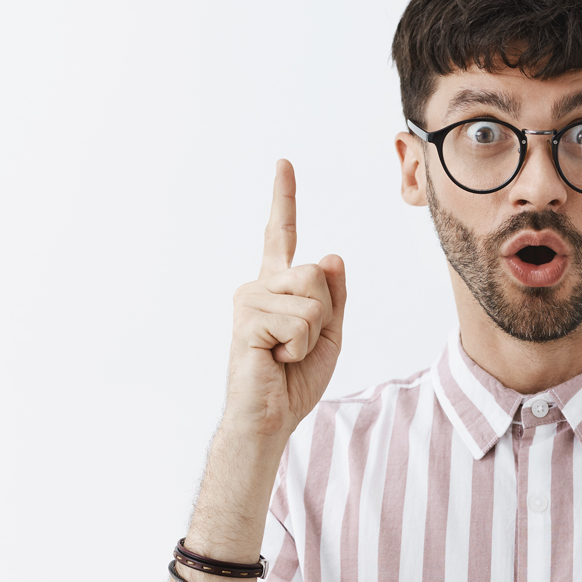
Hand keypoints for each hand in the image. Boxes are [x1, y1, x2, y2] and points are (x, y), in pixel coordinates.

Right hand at [223, 160, 346, 442]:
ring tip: (285, 353)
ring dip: (312, 334)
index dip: (284, 198)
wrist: (270, 417)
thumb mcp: (330, 333)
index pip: (282, 234)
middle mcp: (259, 284)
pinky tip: (277, 359)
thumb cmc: (295, 378)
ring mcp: (250, 298)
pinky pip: (301, 321)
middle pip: (316, 272)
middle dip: (324, 314)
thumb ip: (334, 295)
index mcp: (278, 285)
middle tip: (297, 345)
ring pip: (312, 296)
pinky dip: (301, 347)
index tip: (284, 163)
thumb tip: (330, 255)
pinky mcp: (247, 318)